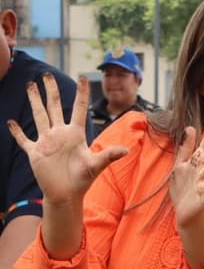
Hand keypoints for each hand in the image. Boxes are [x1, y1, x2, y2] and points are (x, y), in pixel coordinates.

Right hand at [7, 75, 126, 205]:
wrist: (67, 194)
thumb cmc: (83, 180)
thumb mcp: (96, 165)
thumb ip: (108, 156)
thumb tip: (126, 150)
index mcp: (75, 134)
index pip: (78, 108)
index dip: (80, 93)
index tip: (83, 77)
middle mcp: (60, 134)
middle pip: (54, 106)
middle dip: (50, 90)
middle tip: (46, 74)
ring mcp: (46, 141)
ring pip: (39, 116)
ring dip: (34, 101)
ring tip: (30, 85)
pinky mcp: (35, 152)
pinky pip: (24, 140)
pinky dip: (17, 132)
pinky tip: (11, 122)